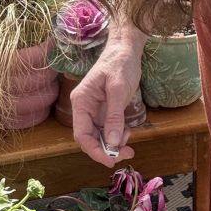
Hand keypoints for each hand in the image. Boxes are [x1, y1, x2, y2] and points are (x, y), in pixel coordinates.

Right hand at [71, 40, 142, 166]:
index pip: (81, 134)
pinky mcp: (104, 111)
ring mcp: (94, 111)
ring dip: (113, 145)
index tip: (110, 160)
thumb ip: (114, 116)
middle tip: (126, 154)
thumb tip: (111, 142)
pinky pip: (107, 130)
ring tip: (129, 142)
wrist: (125, 50)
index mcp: (81, 102)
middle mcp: (84, 108)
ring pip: (99, 137)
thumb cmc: (120, 64)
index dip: (94, 150)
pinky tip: (127, 132)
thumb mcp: (119, 89)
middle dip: (106, 150)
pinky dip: (117, 136)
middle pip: (89, 138)